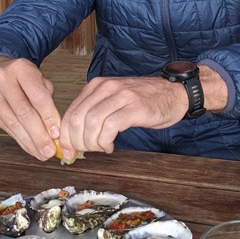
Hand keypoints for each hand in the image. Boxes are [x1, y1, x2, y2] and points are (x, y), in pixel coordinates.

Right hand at [0, 57, 61, 160]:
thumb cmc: (20, 78)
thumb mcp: (37, 79)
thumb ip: (46, 99)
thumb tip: (54, 128)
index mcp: (21, 68)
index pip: (38, 96)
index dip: (48, 117)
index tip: (57, 134)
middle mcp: (2, 78)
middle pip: (24, 112)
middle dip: (39, 135)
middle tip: (50, 150)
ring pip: (12, 122)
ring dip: (29, 141)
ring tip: (41, 152)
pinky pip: (4, 127)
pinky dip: (19, 139)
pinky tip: (29, 146)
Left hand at [57, 75, 188, 156]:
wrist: (174, 93)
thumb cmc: (144, 100)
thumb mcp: (113, 100)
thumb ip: (95, 112)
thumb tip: (74, 136)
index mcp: (97, 85)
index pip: (71, 112)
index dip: (65, 135)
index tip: (67, 150)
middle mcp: (106, 87)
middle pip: (77, 118)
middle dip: (76, 141)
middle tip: (82, 152)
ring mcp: (121, 96)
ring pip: (92, 123)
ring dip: (91, 143)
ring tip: (100, 148)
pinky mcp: (135, 107)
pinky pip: (110, 127)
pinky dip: (105, 141)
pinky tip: (110, 146)